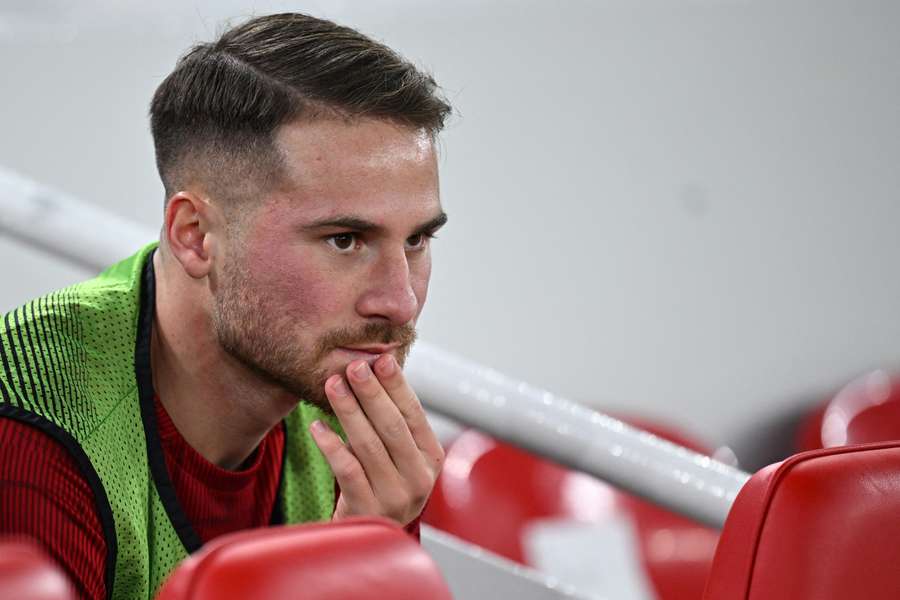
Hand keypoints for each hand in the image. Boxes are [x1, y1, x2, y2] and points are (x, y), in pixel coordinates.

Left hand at [309, 353, 444, 525]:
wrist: (370, 538)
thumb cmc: (382, 484)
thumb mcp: (400, 456)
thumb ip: (394, 421)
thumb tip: (377, 368)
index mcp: (431, 458)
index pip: (414, 415)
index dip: (398, 386)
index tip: (382, 360)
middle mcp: (418, 479)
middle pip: (392, 427)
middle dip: (371, 393)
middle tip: (354, 367)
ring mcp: (394, 497)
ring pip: (368, 445)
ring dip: (348, 411)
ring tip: (333, 386)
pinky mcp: (367, 510)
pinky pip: (347, 470)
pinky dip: (331, 445)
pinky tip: (318, 426)